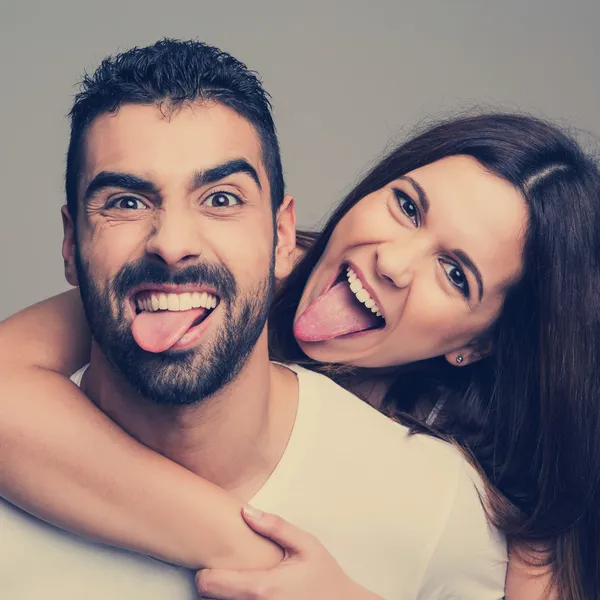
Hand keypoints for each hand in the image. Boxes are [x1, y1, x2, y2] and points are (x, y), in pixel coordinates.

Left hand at [196, 505, 379, 599]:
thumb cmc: (325, 577)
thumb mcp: (306, 544)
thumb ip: (275, 526)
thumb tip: (245, 511)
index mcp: (262, 588)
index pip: (210, 584)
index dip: (206, 571)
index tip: (212, 561)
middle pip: (210, 599)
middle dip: (213, 582)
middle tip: (226, 567)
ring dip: (225, 594)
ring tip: (239, 578)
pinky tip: (249, 592)